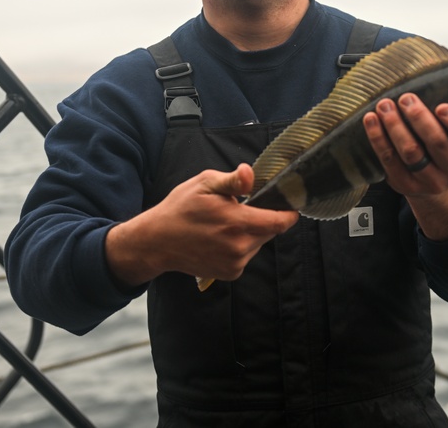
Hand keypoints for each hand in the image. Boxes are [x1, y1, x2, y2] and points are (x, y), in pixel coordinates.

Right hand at [105, 164, 298, 286]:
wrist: (158, 241)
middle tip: (242, 208)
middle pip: (270, 231)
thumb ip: (232, 180)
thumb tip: (250, 174)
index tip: (289, 203)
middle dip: (263, 219)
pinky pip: (247, 255)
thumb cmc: (181, 208)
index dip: (288, 212)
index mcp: (237, 222)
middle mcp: (240, 247)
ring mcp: (235, 263)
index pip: (280, 222)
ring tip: (227, 224)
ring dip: (252, 233)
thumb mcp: (204, 184)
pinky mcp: (230, 273)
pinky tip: (222, 238)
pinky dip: (241, 246)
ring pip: (259, 243)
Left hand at [362, 93, 447, 238]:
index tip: (442, 107)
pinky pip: (389, 160)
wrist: (434, 183)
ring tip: (385, 105)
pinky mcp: (405, 185)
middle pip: (437, 144)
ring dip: (395, 125)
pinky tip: (371, 120)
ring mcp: (430, 182)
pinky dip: (378, 138)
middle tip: (406, 98)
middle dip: (419, 118)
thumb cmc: (446, 146)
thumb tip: (436, 79)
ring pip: (411, 152)